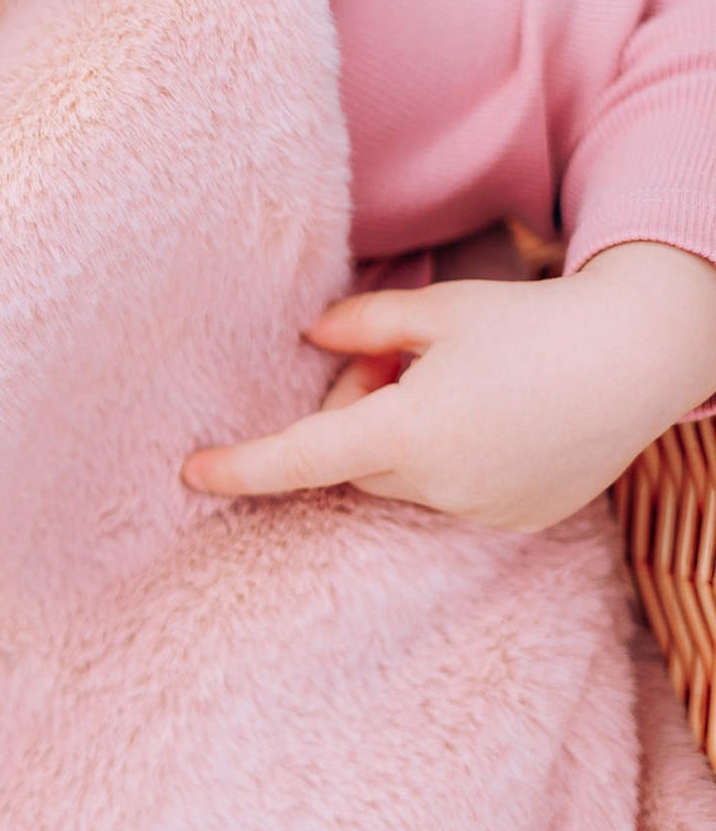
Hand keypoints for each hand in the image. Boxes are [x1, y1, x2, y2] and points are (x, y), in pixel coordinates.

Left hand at [182, 241, 715, 531]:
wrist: (639, 357)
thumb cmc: (531, 322)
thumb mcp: (437, 309)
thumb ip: (360, 325)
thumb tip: (311, 339)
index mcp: (410, 430)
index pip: (304, 457)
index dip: (244, 467)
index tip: (192, 473)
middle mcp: (441, 484)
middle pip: (355, 457)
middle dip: (359, 410)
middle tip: (400, 359)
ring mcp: (481, 510)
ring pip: (402, 477)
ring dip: (405, 437)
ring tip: (461, 383)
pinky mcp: (515, 520)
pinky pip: (451, 493)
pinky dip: (451, 460)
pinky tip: (497, 416)